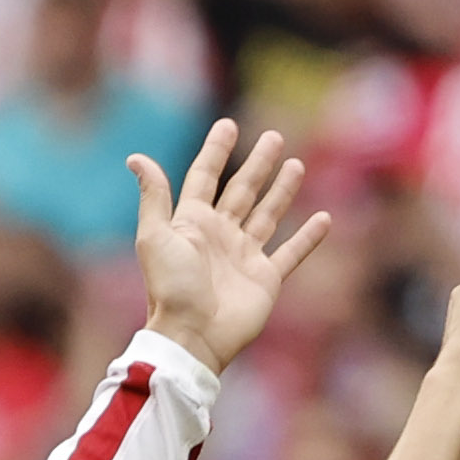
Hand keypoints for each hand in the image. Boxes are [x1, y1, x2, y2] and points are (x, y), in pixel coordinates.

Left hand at [132, 120, 331, 376]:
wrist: (193, 335)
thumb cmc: (172, 287)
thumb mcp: (155, 236)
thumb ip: (154, 196)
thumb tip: (136, 158)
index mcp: (193, 222)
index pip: (205, 177)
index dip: (216, 152)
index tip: (228, 125)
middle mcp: (220, 235)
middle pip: (242, 190)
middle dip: (258, 164)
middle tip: (274, 137)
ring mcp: (245, 256)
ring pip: (268, 214)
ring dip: (282, 191)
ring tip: (296, 164)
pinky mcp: (266, 279)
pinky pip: (291, 253)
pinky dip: (308, 237)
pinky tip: (324, 218)